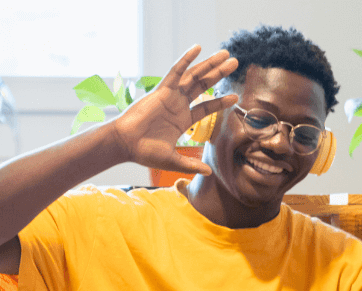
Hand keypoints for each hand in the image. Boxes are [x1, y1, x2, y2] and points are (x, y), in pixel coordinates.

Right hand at [112, 45, 237, 174]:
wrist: (125, 144)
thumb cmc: (145, 152)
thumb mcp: (173, 161)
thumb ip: (191, 165)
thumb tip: (208, 172)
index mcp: (182, 120)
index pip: (206, 107)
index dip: (221, 102)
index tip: (236, 97)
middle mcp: (179, 105)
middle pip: (204, 85)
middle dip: (219, 74)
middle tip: (235, 63)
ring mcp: (170, 96)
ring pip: (194, 76)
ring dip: (210, 64)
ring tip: (225, 54)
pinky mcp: (161, 91)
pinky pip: (175, 72)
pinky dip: (186, 59)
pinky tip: (198, 48)